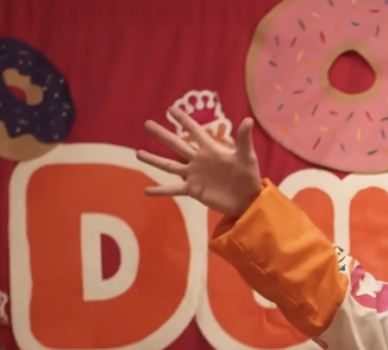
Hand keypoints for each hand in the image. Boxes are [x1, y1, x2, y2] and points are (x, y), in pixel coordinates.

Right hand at [137, 108, 262, 217]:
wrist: (248, 200)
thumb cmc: (249, 177)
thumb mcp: (247, 157)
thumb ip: (244, 140)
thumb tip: (248, 119)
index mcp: (211, 150)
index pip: (195, 131)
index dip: (183, 120)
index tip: (171, 109)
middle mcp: (199, 161)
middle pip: (176, 145)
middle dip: (162, 135)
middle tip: (147, 124)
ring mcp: (195, 175)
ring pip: (170, 166)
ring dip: (154, 160)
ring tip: (138, 153)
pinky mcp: (194, 190)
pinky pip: (173, 189)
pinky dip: (160, 191)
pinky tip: (145, 190)